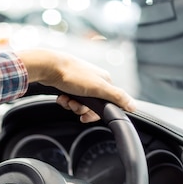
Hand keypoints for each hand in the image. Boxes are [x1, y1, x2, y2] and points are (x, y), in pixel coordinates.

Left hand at [17, 48, 135, 122]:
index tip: (85, 116)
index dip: (94, 113)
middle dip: (80, 109)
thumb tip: (133, 106)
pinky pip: (70, 98)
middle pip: (91, 106)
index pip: (106, 104)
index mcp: (104, 80)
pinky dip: (64, 100)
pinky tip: (61, 97)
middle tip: (73, 105)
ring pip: (79, 103)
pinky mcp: (69, 84)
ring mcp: (81, 82)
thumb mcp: (98, 88)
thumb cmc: (73, 75)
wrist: (49, 67)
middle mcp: (94, 80)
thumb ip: (117, 97)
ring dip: (71, 105)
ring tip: (66, 99)